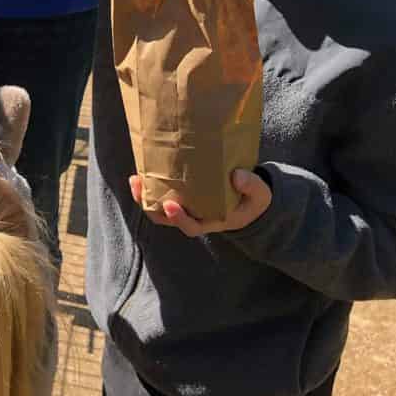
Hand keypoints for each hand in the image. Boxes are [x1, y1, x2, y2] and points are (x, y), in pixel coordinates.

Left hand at [128, 169, 271, 237]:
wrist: (249, 200)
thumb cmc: (253, 200)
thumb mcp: (260, 195)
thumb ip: (252, 186)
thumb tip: (237, 176)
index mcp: (212, 221)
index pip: (191, 227)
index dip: (178, 218)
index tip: (169, 204)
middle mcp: (195, 217)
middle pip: (166, 219)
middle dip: (150, 206)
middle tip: (139, 185)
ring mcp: (186, 207)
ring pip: (159, 208)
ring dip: (144, 195)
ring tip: (135, 178)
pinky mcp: (182, 195)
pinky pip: (162, 194)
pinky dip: (152, 185)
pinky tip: (145, 168)